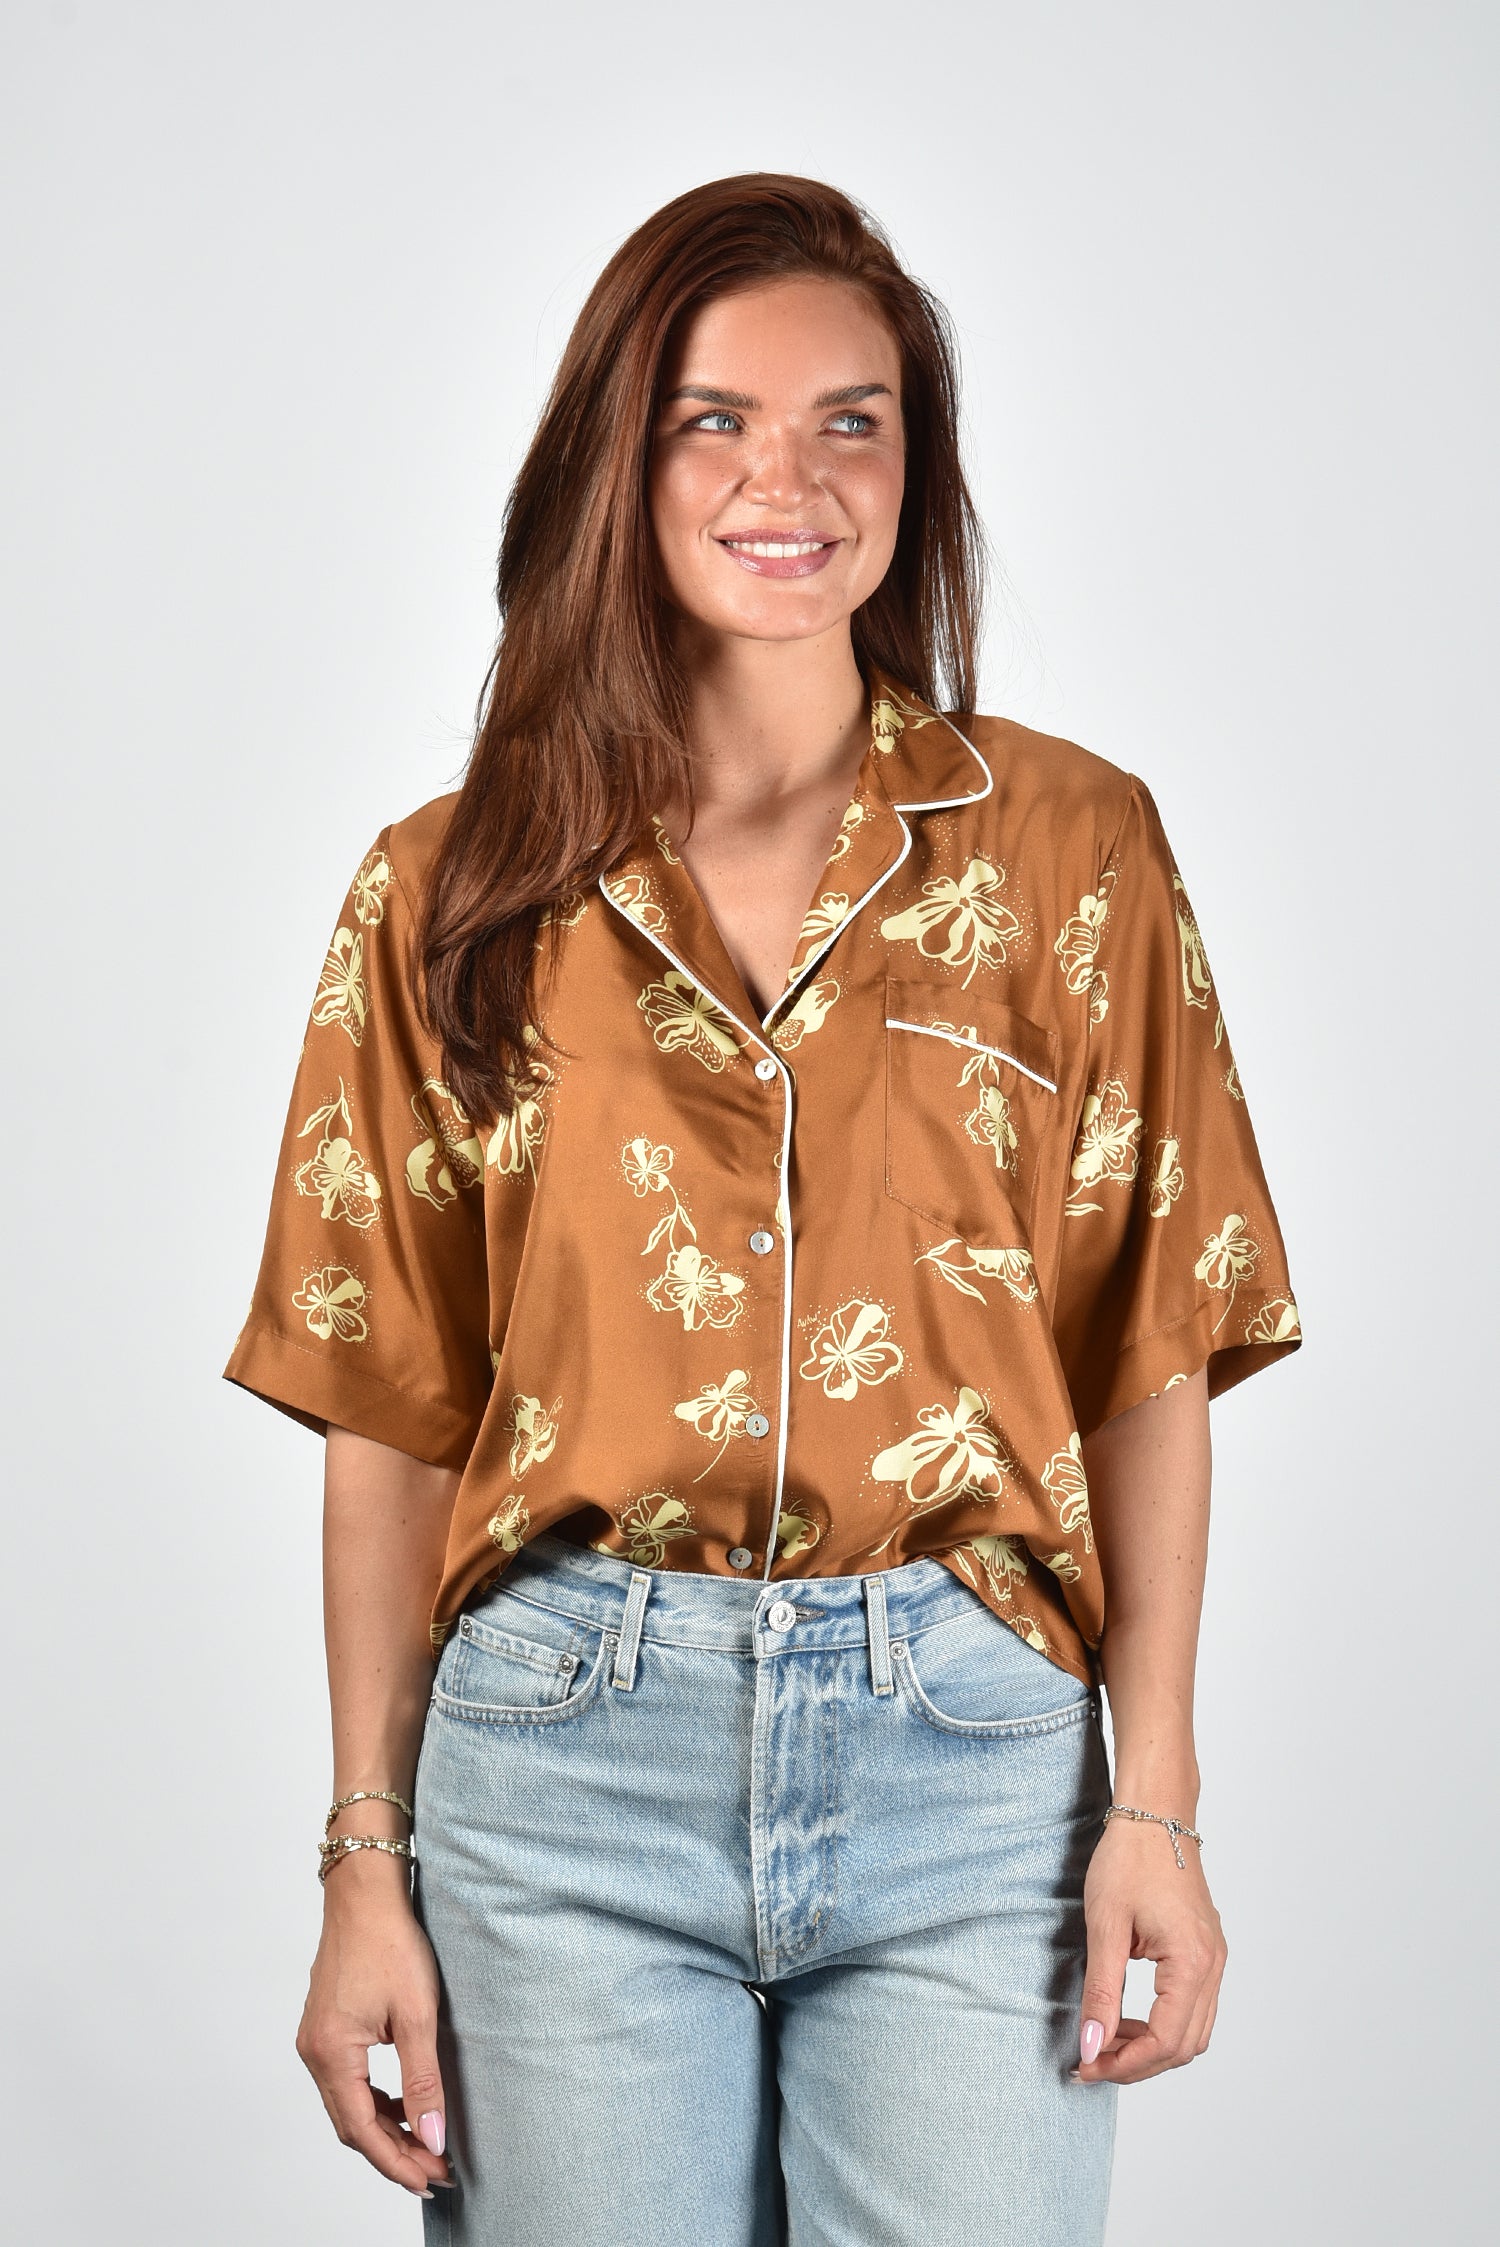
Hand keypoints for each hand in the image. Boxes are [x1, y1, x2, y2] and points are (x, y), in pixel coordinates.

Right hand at [295, 1854, 453, 2196]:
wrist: (364, 1892)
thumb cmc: (390, 1941)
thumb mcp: (417, 2013)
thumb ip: (423, 2080)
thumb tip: (433, 2137)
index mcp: (331, 2053)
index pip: (363, 2130)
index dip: (397, 2162)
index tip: (431, 2179)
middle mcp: (314, 2052)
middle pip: (351, 2124)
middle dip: (393, 2152)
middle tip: (434, 2170)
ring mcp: (315, 2040)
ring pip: (348, 2105)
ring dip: (384, 2129)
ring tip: (424, 2144)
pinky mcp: (324, 2028)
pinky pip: (346, 2081)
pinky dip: (374, 2101)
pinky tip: (402, 2104)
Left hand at [1072, 1813, 1226, 2084]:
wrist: (1155, 1815)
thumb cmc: (1128, 1860)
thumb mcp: (1104, 1927)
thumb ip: (1101, 1993)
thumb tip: (1092, 2047)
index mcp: (1192, 1962)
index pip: (1165, 2041)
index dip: (1124, 2064)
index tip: (1085, 2067)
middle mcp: (1213, 1967)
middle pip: (1184, 2046)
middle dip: (1137, 2063)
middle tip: (1091, 2062)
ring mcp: (1215, 1960)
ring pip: (1192, 2032)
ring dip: (1151, 2047)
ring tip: (1105, 2042)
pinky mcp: (1206, 1953)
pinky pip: (1192, 2008)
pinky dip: (1162, 2024)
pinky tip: (1126, 2017)